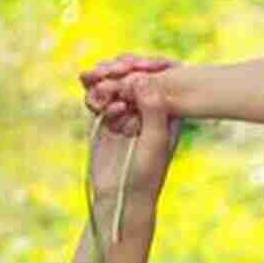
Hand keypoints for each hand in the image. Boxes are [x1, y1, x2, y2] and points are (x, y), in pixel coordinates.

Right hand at [86, 73, 182, 210]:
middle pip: (135, 74)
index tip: (135, 66)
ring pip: (114, 83)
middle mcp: (147, 107)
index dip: (147, 65)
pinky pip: (98, 98)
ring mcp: (126, 111)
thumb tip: (141, 78)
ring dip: (104, 80)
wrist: (122, 197)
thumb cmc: (146, 174)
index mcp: (168, 109)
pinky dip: (95, 96)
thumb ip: (152, 110)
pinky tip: (98, 106)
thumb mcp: (154, 141)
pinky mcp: (105, 118)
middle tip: (110, 71)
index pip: (161, 76)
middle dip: (121, 69)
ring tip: (101, 88)